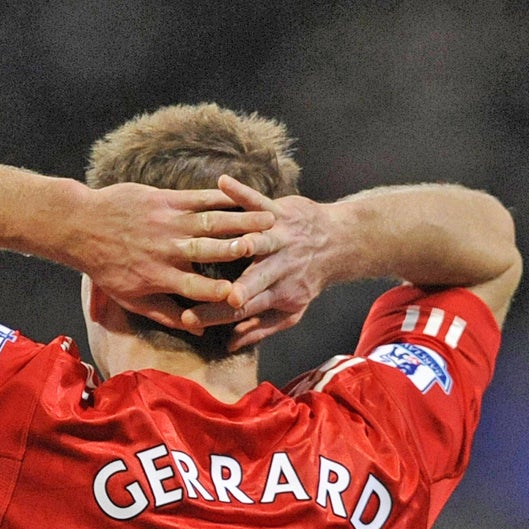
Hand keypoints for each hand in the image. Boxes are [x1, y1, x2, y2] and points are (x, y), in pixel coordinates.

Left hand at [71, 182, 274, 329]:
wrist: (81, 227)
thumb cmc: (107, 268)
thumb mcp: (132, 299)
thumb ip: (167, 315)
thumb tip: (198, 330)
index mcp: (161, 277)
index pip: (196, 288)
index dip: (220, 293)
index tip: (242, 296)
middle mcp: (168, 250)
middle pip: (210, 251)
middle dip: (238, 249)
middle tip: (266, 249)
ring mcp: (168, 222)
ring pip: (211, 222)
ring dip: (241, 220)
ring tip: (269, 221)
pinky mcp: (164, 200)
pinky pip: (198, 198)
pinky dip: (222, 198)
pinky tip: (242, 198)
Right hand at [180, 175, 330, 349]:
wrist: (338, 243)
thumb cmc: (306, 280)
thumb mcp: (290, 311)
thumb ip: (259, 328)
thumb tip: (230, 344)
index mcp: (278, 293)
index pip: (244, 309)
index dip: (219, 314)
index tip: (190, 319)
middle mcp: (280, 267)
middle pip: (257, 280)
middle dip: (242, 288)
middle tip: (224, 295)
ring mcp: (280, 237)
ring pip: (263, 241)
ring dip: (251, 243)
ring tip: (232, 243)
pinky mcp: (280, 211)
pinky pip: (260, 201)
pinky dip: (242, 193)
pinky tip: (223, 183)